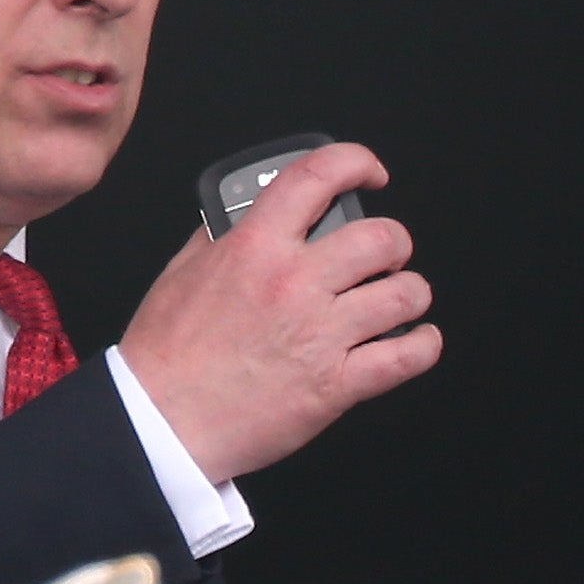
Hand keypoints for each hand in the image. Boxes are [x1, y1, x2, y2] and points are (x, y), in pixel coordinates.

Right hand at [116, 143, 440, 482]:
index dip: (356, 161)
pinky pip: (406, 356)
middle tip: (385, 253)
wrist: (161, 422)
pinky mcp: (336, 384)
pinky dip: (422, 345)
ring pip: (405, 293)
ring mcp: (320, 334)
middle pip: (381, 237)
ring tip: (399, 298)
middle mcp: (294, 284)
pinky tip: (418, 340)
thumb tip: (247, 213)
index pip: (318, 176)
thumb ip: (223, 237)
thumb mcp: (182, 272)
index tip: (369, 172)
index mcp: (255, 247)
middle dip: (393, 242)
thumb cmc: (165, 356)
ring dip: (410, 292)